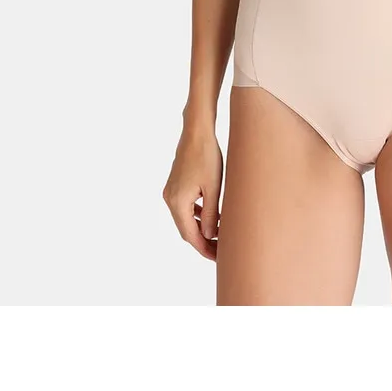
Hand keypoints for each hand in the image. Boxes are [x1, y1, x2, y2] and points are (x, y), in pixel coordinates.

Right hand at [163, 127, 223, 260]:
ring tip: (218, 238)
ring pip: (186, 219)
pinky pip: (185, 207)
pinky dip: (197, 215)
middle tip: (221, 252)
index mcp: (177, 202)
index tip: (219, 258)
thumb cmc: (207, 157)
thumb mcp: (213, 188)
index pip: (190, 235)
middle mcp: (170, 199)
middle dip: (203, 241)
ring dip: (200, 228)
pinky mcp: (175, 185)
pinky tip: (210, 217)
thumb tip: (210, 236)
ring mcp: (171, 192)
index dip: (204, 248)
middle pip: (186, 229)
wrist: (197, 132)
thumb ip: (211, 214)